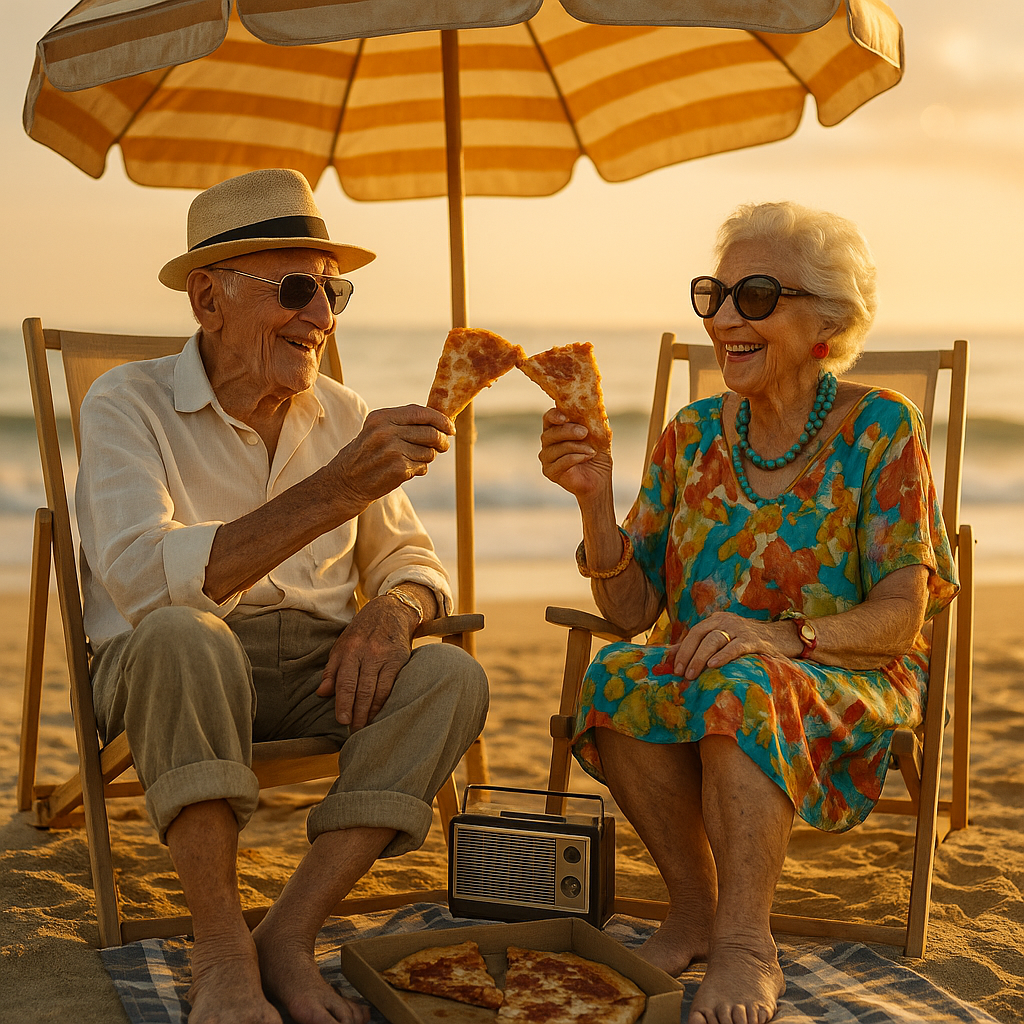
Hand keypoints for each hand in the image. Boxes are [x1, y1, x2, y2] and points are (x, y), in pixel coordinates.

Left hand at [315, 595, 419, 728]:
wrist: (390, 611)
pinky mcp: (399, 660)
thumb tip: (321, 693)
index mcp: (349, 650)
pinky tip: (380, 712)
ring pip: (376, 690)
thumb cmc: (362, 632)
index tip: (342, 720)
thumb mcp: (341, 646)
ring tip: (365, 726)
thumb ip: (331, 670)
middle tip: (354, 730)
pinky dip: (384, 701)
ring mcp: (384, 657)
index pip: (345, 682)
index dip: (343, 703)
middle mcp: (367, 653)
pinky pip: (391, 685)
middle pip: (361, 689)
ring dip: (370, 711)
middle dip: (357, 712)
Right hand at [329, 405, 453, 510]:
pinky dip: (420, 469)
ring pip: (429, 452)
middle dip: (441, 441)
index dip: (440, 419)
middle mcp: (386, 432)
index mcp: (381, 417)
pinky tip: (406, 471)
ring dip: (427, 457)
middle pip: (430, 432)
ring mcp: (392, 451)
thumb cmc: (366, 455)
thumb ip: (403, 423)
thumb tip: (440, 421)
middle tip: (443, 446)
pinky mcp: (398, 469)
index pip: (420, 413)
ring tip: (412, 460)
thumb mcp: (377, 430)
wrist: (345, 483)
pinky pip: (423, 467)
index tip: (450, 427)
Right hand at [538, 408, 611, 500]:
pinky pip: (560, 461)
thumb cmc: (597, 455)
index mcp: (557, 430)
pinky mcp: (549, 472)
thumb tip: (593, 406)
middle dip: (568, 431)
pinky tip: (587, 457)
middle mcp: (548, 443)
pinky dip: (576, 458)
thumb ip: (593, 421)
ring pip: (556, 448)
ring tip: (592, 451)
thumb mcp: (598, 434)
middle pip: (550, 433)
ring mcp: (547, 458)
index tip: (566, 417)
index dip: (554, 415)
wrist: (600, 480)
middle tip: (584, 432)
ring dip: (577, 447)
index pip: (548, 418)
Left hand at [668, 613, 796, 679]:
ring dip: (700, 658)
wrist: (781, 637)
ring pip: (714, 640)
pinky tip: (713, 665)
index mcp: (716, 619)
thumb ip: (701, 645)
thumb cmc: (748, 641)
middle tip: (681, 674)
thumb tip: (674, 656)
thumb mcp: (724, 639)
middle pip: (700, 635)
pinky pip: (735, 647)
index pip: (694, 632)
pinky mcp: (753, 639)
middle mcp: (726, 621)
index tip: (674, 667)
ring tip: (692, 674)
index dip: (682, 649)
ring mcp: (739, 628)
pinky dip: (723, 656)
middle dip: (688, 655)